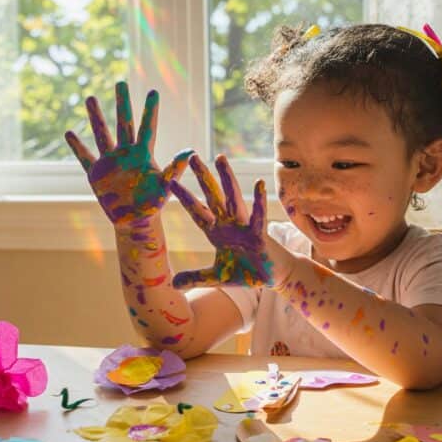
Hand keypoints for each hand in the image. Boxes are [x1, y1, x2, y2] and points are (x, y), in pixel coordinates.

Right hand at [65, 82, 189, 225]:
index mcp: (144, 154)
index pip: (147, 127)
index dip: (150, 110)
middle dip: (122, 103)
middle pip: (124, 123)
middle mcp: (126, 154)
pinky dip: (77, 146)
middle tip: (120, 82)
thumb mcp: (166, 186)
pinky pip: (85, 158)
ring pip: (102, 134)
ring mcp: (111, 162)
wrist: (135, 221)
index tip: (154, 91)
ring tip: (90, 97)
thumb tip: (190, 151)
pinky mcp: (97, 174)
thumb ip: (175, 168)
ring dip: (96, 117)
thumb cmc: (153, 205)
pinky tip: (68, 133)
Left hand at [170, 154, 272, 288]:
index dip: (184, 197)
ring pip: (233, 198)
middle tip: (192, 157)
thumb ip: (196, 278)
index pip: (197, 211)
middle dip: (203, 178)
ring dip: (227, 178)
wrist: (271, 277)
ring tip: (220, 158)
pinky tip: (258, 184)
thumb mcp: (216, 277)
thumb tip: (174, 284)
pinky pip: (258, 216)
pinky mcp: (259, 234)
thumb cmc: (246, 272)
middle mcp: (228, 224)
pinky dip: (258, 201)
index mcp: (216, 232)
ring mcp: (244, 227)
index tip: (170, 181)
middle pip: (212, 197)